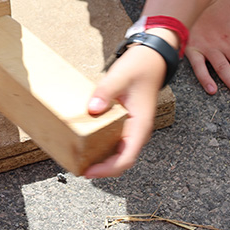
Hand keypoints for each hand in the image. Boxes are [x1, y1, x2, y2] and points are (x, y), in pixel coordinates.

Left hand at [83, 43, 166, 178]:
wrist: (152, 57)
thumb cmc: (140, 66)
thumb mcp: (120, 76)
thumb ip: (105, 92)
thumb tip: (93, 109)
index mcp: (140, 125)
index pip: (126, 158)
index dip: (107, 169)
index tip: (89, 172)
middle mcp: (138, 131)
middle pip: (121, 160)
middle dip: (101, 168)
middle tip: (78, 166)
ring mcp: (132, 127)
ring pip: (118, 152)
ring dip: (101, 158)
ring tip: (79, 157)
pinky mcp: (126, 122)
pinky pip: (114, 140)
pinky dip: (101, 145)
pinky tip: (86, 140)